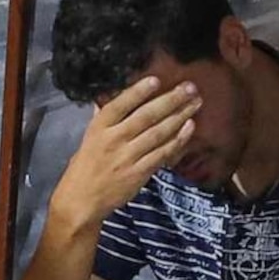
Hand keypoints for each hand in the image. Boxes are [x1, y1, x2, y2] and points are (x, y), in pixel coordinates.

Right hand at [48, 74, 198, 229]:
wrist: (82, 200)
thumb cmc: (84, 166)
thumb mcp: (89, 137)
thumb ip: (102, 117)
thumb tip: (110, 95)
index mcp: (98, 127)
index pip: (120, 104)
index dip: (138, 92)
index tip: (156, 79)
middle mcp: (114, 139)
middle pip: (146, 116)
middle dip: (170, 100)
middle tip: (189, 88)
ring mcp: (128, 156)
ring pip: (158, 133)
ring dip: (179, 116)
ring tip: (195, 103)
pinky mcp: (140, 172)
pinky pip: (163, 153)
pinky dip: (177, 140)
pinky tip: (189, 127)